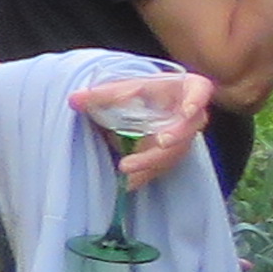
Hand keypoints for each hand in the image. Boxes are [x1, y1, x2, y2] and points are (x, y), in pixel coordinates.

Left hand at [78, 67, 218, 188]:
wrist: (149, 104)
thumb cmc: (143, 91)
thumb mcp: (125, 88)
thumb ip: (102, 94)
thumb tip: (73, 99)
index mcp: (185, 89)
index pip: (199, 89)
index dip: (195, 100)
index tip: (187, 111)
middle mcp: (190, 114)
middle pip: (188, 127)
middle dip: (175, 136)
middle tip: (160, 143)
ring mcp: (184, 136)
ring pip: (175, 152)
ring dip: (152, 161)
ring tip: (126, 167)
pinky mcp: (173, 154)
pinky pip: (163, 167)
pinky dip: (146, 174)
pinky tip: (129, 183)